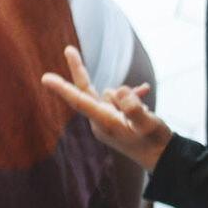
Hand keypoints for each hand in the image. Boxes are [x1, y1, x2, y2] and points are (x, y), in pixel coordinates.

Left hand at [41, 46, 170, 170]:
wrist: (162, 157)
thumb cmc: (155, 142)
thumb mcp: (149, 124)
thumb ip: (134, 108)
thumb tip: (119, 90)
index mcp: (105, 123)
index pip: (81, 102)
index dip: (64, 89)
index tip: (46, 78)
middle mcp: (101, 121)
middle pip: (86, 91)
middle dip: (79, 70)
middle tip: (68, 49)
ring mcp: (106, 120)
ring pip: (111, 93)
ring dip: (128, 94)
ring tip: (145, 109)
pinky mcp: (114, 118)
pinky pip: (119, 98)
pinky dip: (131, 96)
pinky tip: (145, 91)